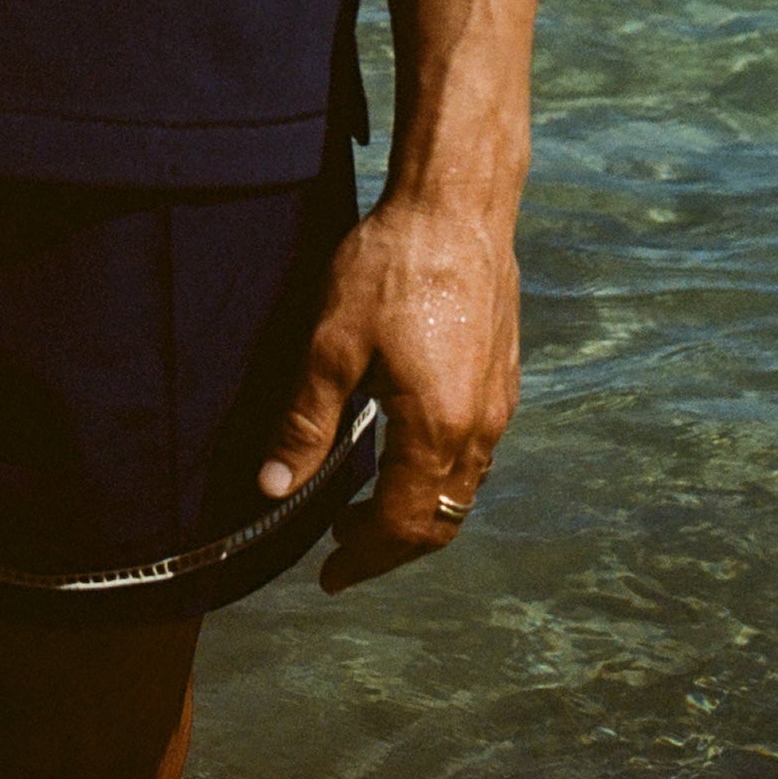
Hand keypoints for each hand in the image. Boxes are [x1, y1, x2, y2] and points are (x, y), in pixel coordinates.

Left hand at [259, 196, 519, 594]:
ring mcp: (499, 402)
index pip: (403, 526)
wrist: (458, 205)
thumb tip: (273, 487)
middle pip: (440, 520)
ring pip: (462, 489)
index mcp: (438, 428)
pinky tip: (408, 453)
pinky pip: (477, 454)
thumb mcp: (331, 343)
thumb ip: (306, 422)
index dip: (363, 558)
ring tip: (368, 509)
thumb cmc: (393, 267)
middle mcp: (481, 427)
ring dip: (418, 513)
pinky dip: (440, 477)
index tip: (329, 573)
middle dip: (391, 547)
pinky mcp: (504, 376)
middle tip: (341, 548)